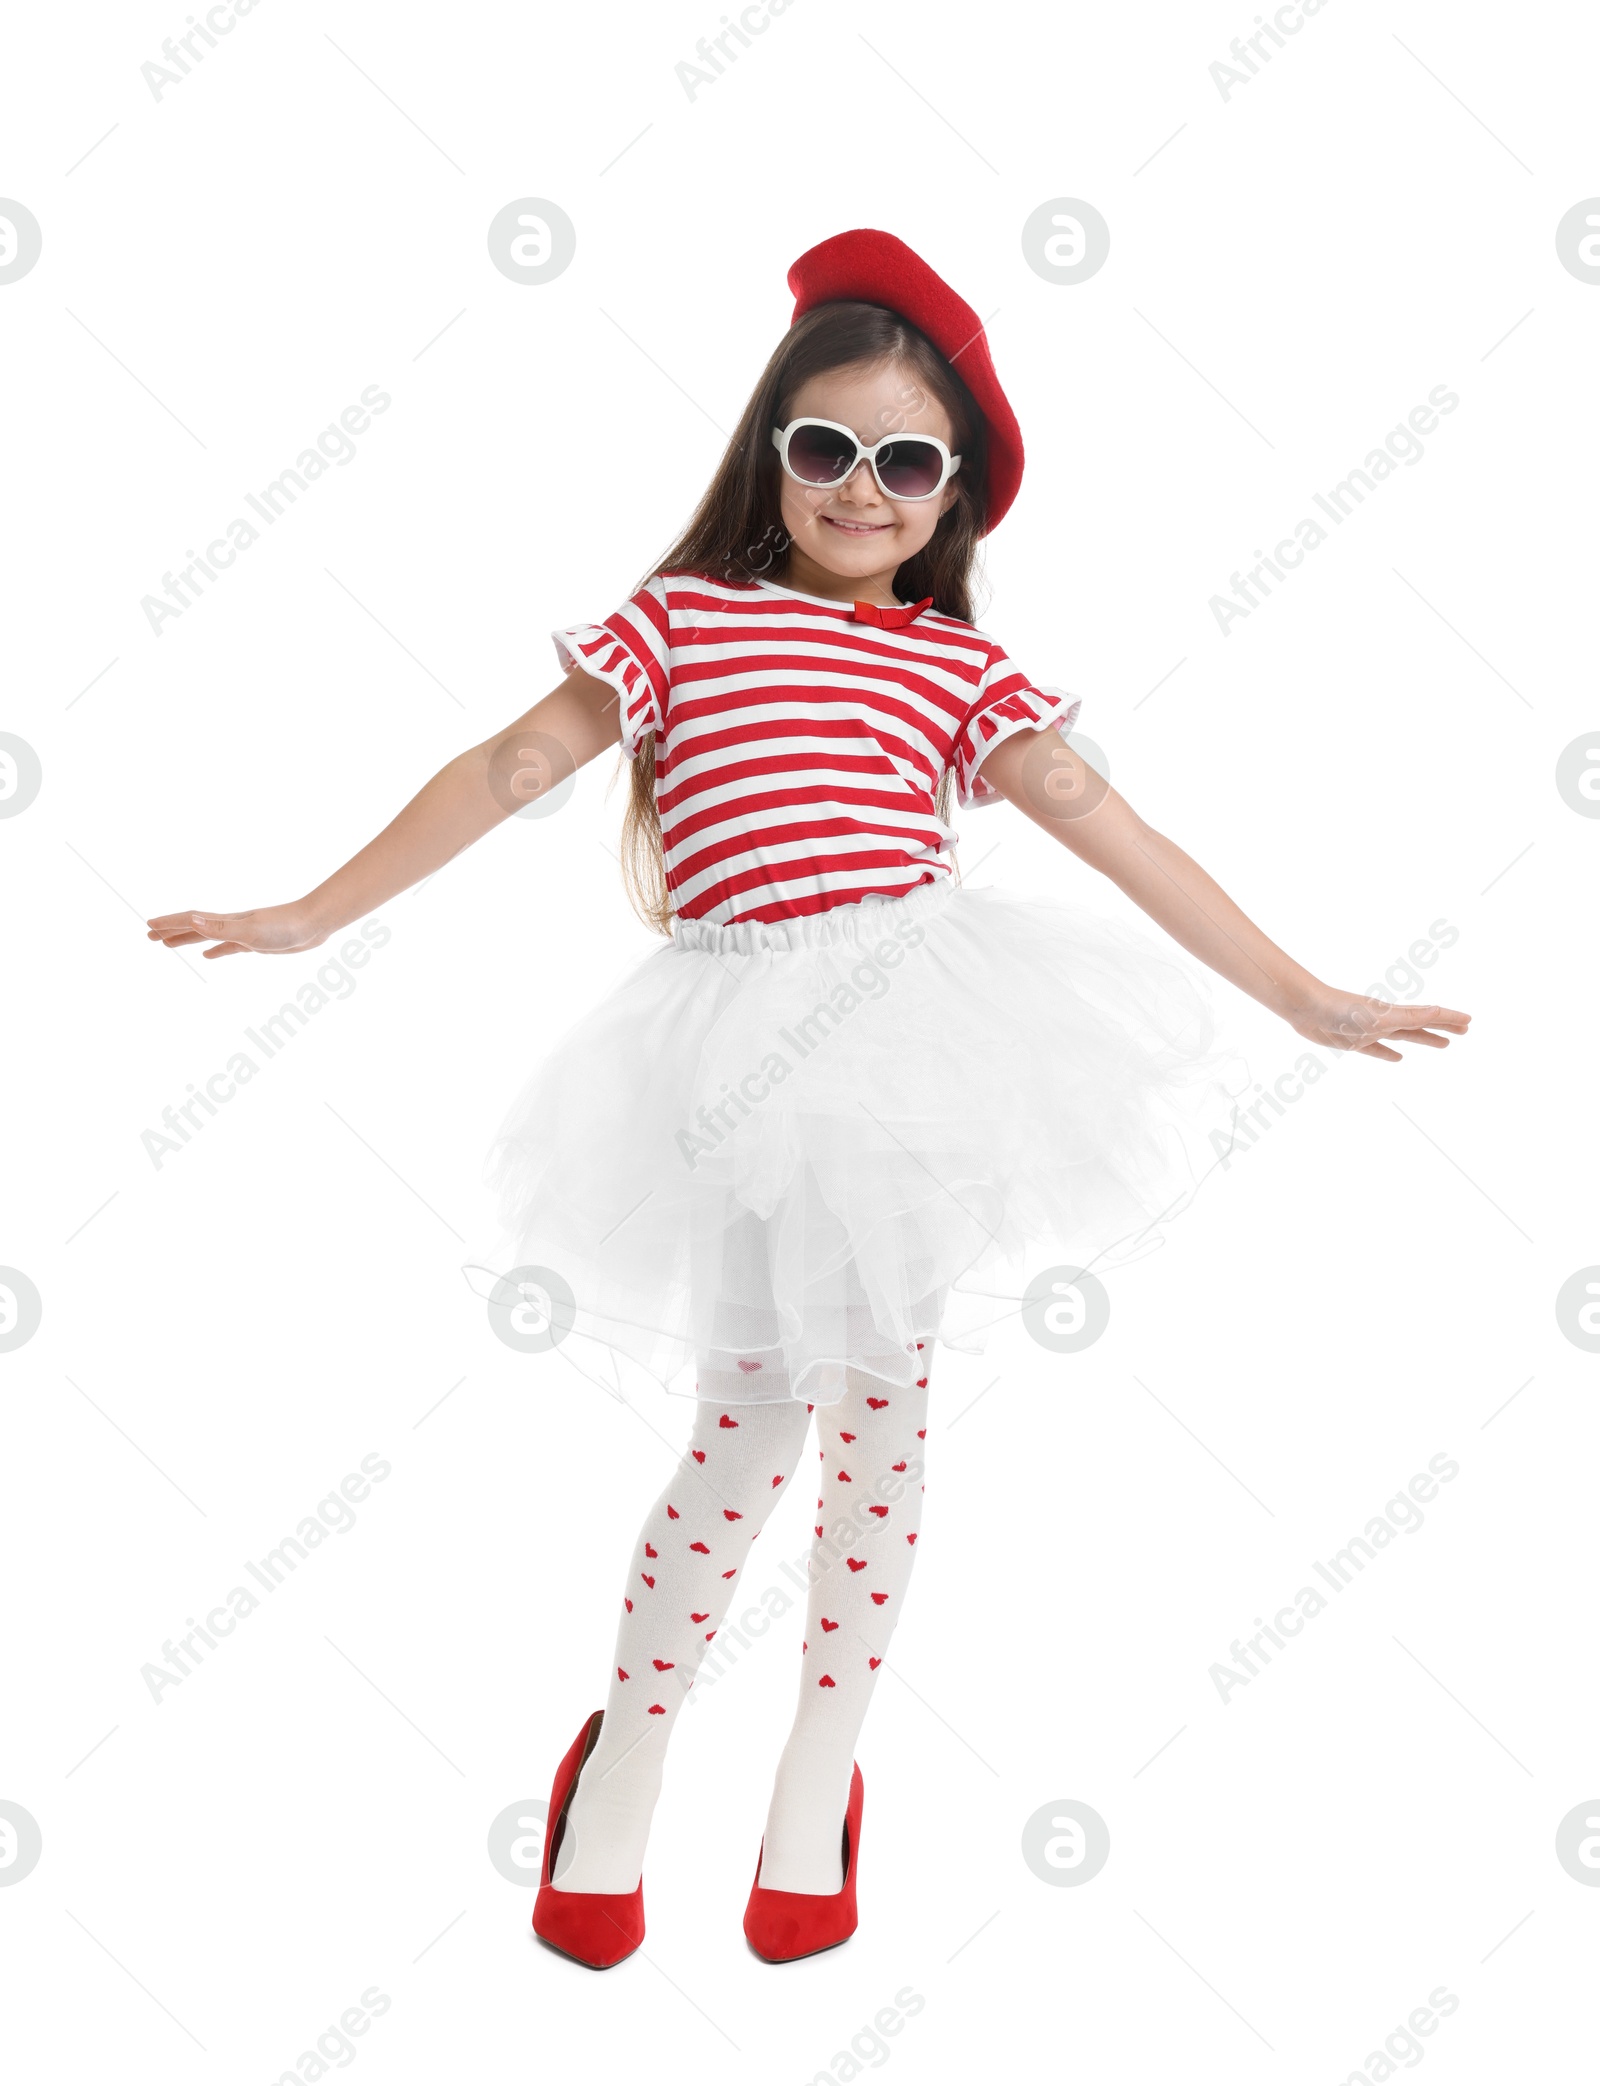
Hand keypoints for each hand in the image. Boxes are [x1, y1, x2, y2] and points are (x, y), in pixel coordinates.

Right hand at [145, 901, 327, 958]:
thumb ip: (220, 928)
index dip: (168, 924)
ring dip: (188, 940)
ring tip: (169, 946)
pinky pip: (228, 947)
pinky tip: (209, 956)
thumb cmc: (284, 926)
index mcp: (225, 922)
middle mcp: (231, 924)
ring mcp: (243, 933)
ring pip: (208, 937)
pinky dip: (216, 950)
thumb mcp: (249, 931)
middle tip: (149, 937)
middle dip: (171, 932)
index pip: (190, 921)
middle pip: (194, 927)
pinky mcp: (256, 943)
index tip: (148, 928)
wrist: (313, 924)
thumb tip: (191, 920)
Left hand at [1283, 985, 1471, 1061]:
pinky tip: (1397, 1058)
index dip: (1450, 1019)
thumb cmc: (1342, 1010)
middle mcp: (1387, 1020)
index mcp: (1395, 1014)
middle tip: (1464, 1032)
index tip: (1470, 1021)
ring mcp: (1371, 1030)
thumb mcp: (1380, 1017)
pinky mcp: (1354, 1041)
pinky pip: (1378, 1050)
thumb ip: (1409, 1017)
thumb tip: (1438, 1009)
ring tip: (1442, 1044)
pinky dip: (1389, 1054)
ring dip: (1424, 1039)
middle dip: (1444, 1027)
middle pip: (1422, 1024)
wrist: (1307, 1009)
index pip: (1430, 1015)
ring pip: (1405, 1036)